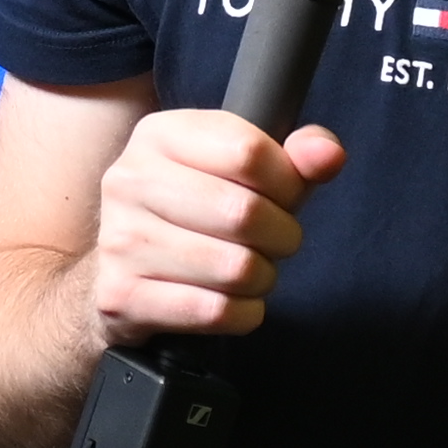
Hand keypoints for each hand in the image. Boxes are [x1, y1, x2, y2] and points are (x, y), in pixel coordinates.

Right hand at [90, 108, 344, 343]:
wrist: (120, 275)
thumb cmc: (195, 215)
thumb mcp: (242, 173)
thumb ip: (295, 158)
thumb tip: (328, 155)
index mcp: (159, 134)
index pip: (249, 152)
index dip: (287, 182)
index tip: (285, 197)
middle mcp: (129, 180)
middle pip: (244, 212)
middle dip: (281, 236)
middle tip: (273, 242)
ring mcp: (120, 240)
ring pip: (235, 268)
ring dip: (262, 278)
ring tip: (249, 270)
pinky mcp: (121, 296)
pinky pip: (214, 311)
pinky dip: (242, 313)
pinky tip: (232, 300)